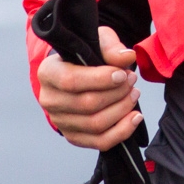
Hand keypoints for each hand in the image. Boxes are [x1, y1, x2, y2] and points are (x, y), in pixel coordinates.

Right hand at [36, 26, 142, 150]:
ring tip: (134, 94)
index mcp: (48, 73)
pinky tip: (135, 117)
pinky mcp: (74, 136)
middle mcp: (49, 99)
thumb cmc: (86, 55)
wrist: (77, 72)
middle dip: (117, 93)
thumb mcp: (96, 41)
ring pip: (95, 124)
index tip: (122, 73)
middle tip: (132, 80)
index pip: (70, 81)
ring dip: (122, 109)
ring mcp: (60, 121)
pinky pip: (100, 142)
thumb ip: (111, 47)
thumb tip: (127, 58)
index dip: (100, 79)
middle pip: (86, 104)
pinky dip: (122, 131)